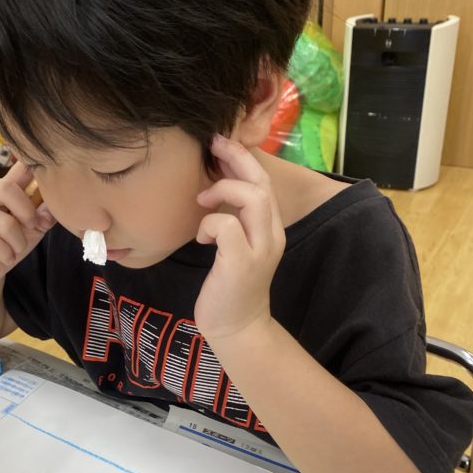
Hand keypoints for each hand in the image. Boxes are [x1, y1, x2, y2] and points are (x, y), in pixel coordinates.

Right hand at [0, 161, 54, 283]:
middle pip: (5, 188)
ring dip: (18, 242)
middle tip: (32, 227)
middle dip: (27, 211)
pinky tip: (6, 257)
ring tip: (16, 249)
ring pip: (5, 223)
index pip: (17, 168)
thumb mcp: (32, 229)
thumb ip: (43, 216)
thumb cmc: (9, 243)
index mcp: (5, 189)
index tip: (44, 168)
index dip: (30, 164)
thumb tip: (53, 207)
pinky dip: (6, 254)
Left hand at [193, 135, 284, 342]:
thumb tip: (212, 185)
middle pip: (262, 183)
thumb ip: (232, 218)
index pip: (263, 181)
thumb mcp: (234, 245)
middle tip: (212, 144)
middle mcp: (271, 235)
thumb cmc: (228, 286)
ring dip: (223, 191)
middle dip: (236, 158)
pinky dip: (209, 224)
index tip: (219, 143)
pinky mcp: (241, 263)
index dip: (242, 158)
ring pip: (254, 198)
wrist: (237, 328)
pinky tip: (202, 238)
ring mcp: (259, 249)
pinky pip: (227, 227)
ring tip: (203, 200)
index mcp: (270, 227)